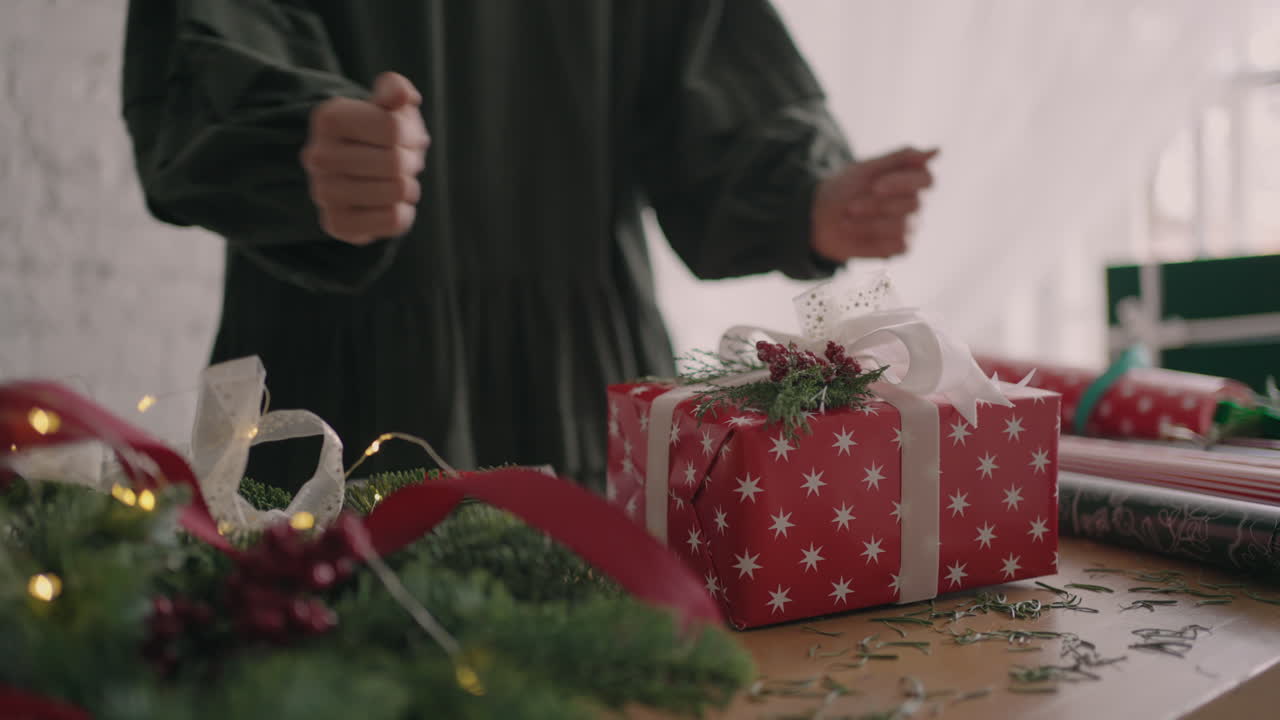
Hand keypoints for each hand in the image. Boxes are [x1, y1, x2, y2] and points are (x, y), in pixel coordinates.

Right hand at [301, 72, 429, 245]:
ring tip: (397, 182)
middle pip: (396, 163)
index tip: (406, 138)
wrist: (352, 173)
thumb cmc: (378, 133)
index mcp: (328, 118)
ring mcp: (323, 193)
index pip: (394, 129)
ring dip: (409, 188)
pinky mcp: (336, 224)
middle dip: (411, 162)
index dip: (412, 135)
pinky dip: (404, 213)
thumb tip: (403, 95)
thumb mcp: (387, 104)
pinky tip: (391, 204)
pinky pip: (394, 221)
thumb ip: (395, 90)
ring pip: (396, 192)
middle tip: (404, 163)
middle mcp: (318, 156)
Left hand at [810, 147, 937, 261]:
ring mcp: (909, 226)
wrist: (820, 218)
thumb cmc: (845, 189)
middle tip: (850, 207)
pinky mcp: (900, 246)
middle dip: (876, 205)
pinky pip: (897, 244)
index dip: (902, 183)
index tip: (875, 187)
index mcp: (910, 179)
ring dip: (869, 223)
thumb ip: (900, 158)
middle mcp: (915, 202)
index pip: (925, 179)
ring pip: (901, 226)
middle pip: (911, 204)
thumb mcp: (867, 168)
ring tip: (846, 219)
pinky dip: (873, 239)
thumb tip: (937, 151)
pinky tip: (854, 232)